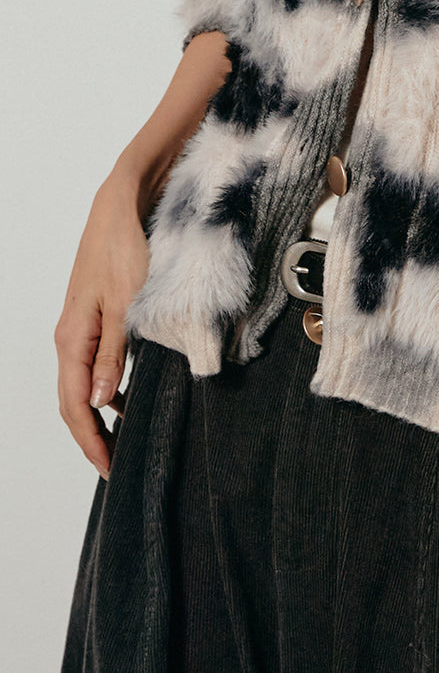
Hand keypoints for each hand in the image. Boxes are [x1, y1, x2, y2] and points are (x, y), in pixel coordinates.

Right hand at [54, 171, 151, 478]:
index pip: (73, 405)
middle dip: (93, 436)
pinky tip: (130, 398)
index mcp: (73, 338)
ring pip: (86, 383)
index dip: (90, 441)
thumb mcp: (126, 306)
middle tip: (117, 465)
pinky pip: (99, 364)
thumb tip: (99, 400)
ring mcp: (85, 327)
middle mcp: (73, 336)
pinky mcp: (101, 317)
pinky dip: (111, 387)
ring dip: (102, 413)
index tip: (109, 469)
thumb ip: (114, 354)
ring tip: (125, 439)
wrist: (125, 204)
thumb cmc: (126, 248)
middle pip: (75, 400)